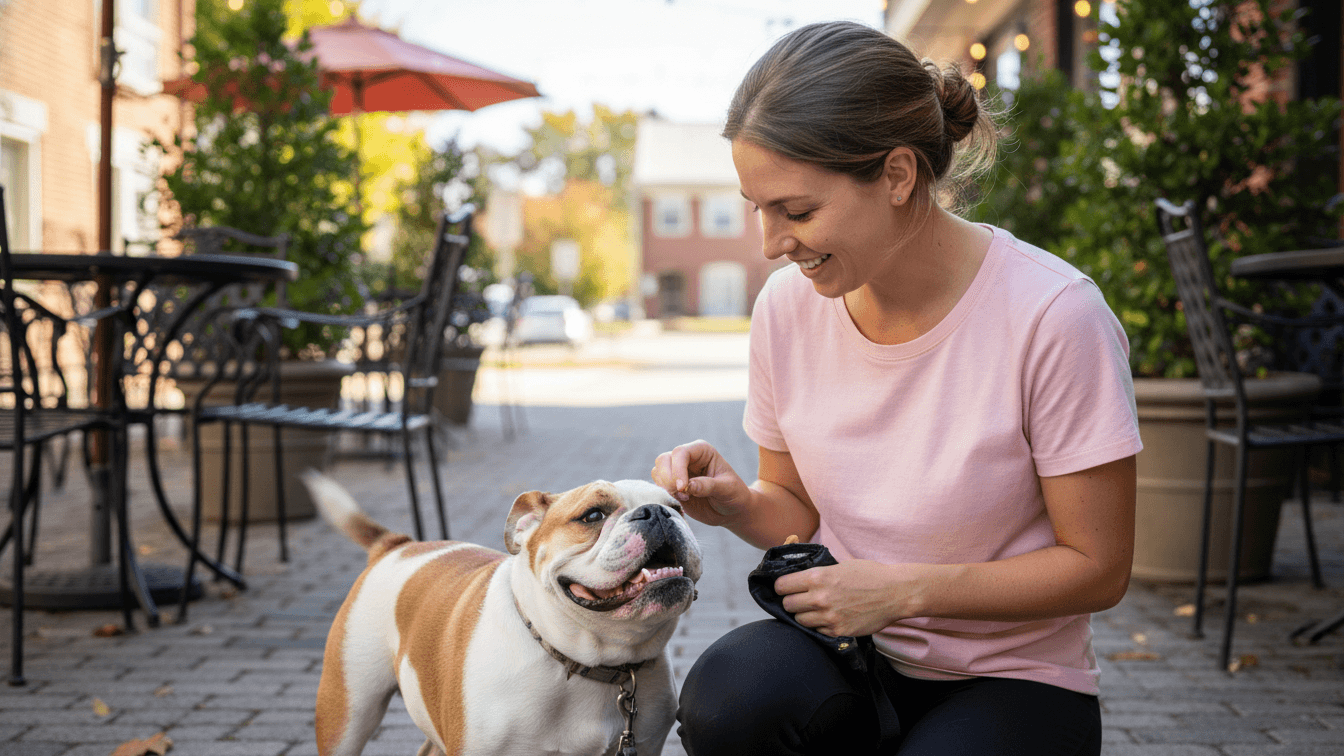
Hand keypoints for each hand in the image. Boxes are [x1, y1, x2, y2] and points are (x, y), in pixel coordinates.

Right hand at [650, 440, 751, 526]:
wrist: (731, 511)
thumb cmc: (734, 495)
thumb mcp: (727, 489)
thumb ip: (708, 486)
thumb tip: (688, 486)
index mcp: (702, 451)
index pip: (680, 453)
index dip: (678, 469)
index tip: (682, 488)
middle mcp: (687, 458)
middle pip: (664, 459)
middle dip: (668, 478)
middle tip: (683, 494)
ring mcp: (678, 471)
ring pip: (658, 471)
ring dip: (665, 486)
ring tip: (685, 498)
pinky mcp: (672, 485)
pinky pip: (658, 485)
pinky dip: (664, 493)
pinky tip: (681, 501)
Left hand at [774, 560, 910, 637]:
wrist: (895, 593)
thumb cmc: (870, 574)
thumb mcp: (840, 565)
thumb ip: (818, 573)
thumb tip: (799, 577)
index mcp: (817, 577)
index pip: (782, 586)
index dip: (781, 587)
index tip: (785, 588)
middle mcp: (820, 598)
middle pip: (787, 605)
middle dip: (791, 601)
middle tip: (800, 599)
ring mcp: (828, 617)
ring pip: (799, 620)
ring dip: (804, 615)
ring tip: (815, 609)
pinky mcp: (838, 631)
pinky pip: (817, 630)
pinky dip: (819, 625)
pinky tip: (829, 617)